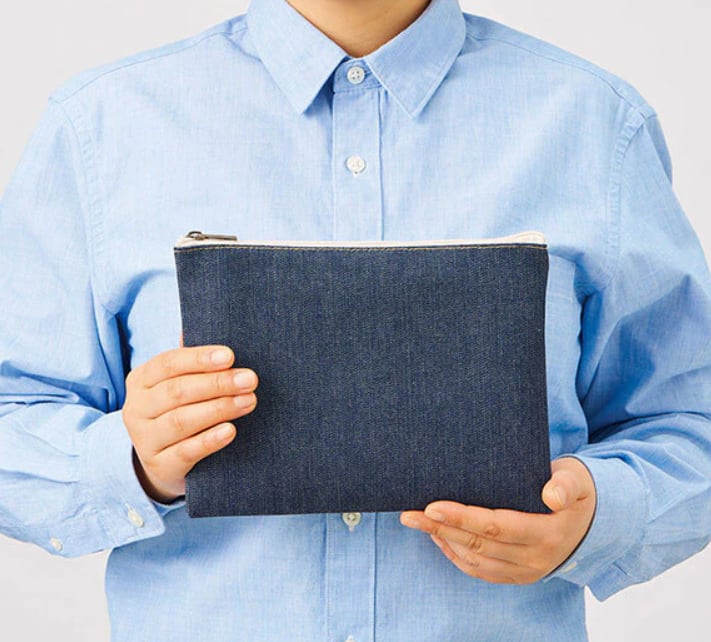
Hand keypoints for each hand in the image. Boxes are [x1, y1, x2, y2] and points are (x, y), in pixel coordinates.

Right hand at [122, 334, 258, 503]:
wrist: (163, 462)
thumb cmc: (179, 410)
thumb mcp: (179, 384)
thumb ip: (192, 361)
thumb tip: (211, 320)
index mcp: (142, 380)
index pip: (168, 363)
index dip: (199, 358)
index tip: (230, 355)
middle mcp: (137, 408)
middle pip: (177, 391)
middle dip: (217, 383)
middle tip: (250, 379)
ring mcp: (146, 440)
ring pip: (181, 420)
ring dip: (218, 408)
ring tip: (249, 401)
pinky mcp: (160, 466)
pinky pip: (185, 451)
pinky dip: (209, 440)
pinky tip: (231, 430)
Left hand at [399, 457, 595, 583]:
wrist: (594, 521)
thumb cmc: (576, 490)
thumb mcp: (577, 479)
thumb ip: (565, 484)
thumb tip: (552, 495)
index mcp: (548, 533)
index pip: (496, 526)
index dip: (461, 517)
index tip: (431, 506)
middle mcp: (536, 558)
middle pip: (478, 544)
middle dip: (440, 527)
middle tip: (409, 513)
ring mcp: (526, 571)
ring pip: (474, 560)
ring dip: (442, 540)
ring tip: (416, 521)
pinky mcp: (518, 576)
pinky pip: (480, 570)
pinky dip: (455, 555)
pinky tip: (438, 537)